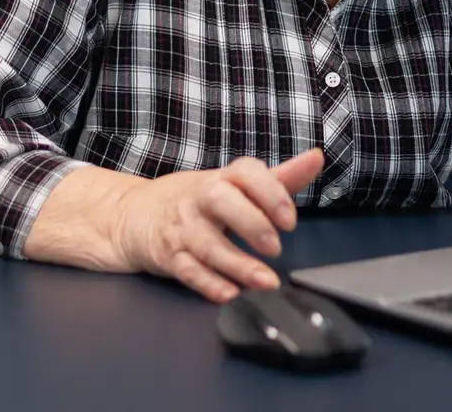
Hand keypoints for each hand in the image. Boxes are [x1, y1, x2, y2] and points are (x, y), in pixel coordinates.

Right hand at [111, 149, 322, 302]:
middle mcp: (200, 199)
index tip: (290, 219)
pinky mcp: (169, 256)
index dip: (270, 192)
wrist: (135, 215)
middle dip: (251, 223)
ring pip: (208, 244)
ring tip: (266, 282)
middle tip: (276, 248)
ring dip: (238, 265)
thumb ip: (279, 178)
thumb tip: (316, 158)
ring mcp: (183, 228)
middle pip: (221, 202)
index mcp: (221, 178)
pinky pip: (187, 270)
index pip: (246, 172)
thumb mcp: (235, 185)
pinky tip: (229, 294)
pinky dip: (208, 284)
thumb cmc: (198, 200)